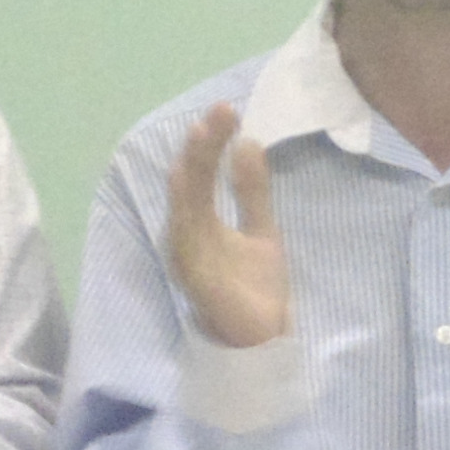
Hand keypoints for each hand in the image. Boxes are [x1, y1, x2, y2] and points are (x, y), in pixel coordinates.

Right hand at [166, 103, 288, 349]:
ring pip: (184, 206)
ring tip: (201, 135)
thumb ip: (253, 191)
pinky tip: (188, 183)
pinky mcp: (195, 278)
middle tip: (218, 112)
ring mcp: (187, 256)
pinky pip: (187, 240)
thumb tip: (248, 141)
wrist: (264, 340)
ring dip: (192, 169)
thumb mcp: (262, 230)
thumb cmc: (257, 288)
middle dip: (202, 146)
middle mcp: (188, 234)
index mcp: (201, 222)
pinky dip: (186, 210)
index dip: (211, 142)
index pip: (203, 174)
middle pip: (189, 183)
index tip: (227, 109)